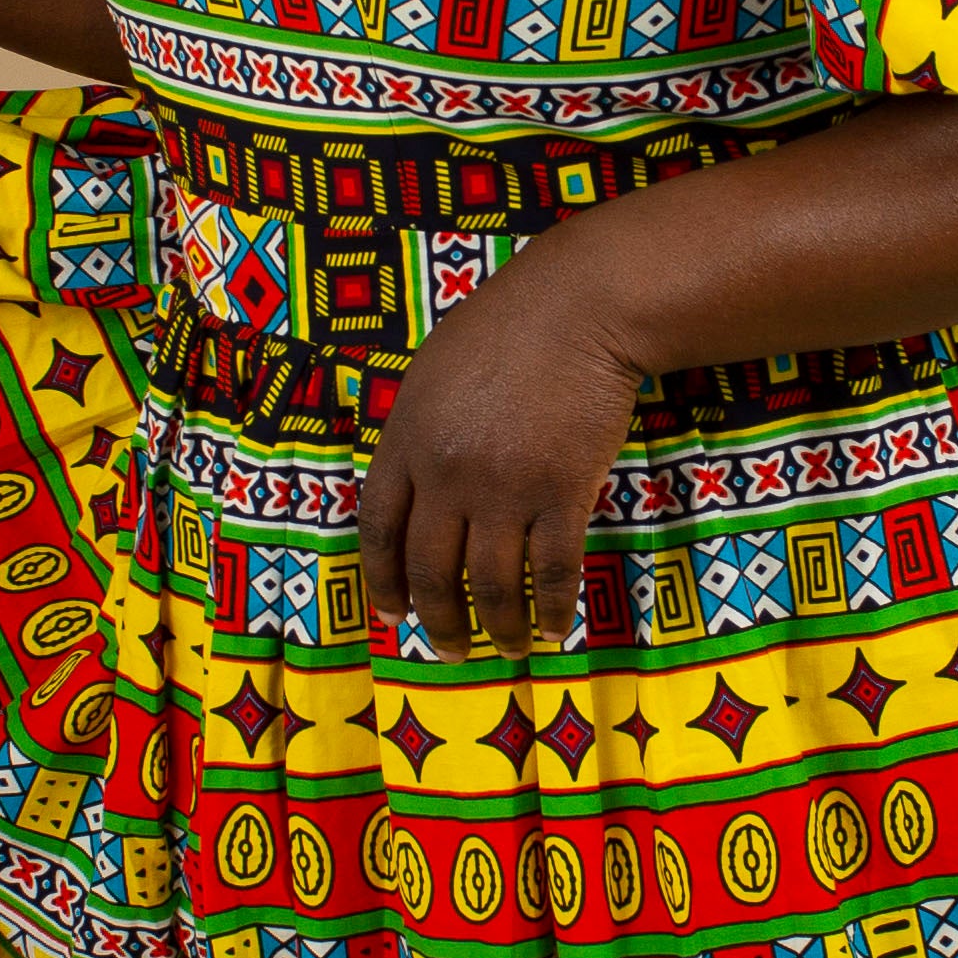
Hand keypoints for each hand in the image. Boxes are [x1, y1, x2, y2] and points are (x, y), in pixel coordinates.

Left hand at [359, 242, 645, 662]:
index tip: (392, 615)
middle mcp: (446, 475)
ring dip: (499, 628)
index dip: (384, 581)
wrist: (579, 307)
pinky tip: (555, 627)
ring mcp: (504, 488)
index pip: (378, 530)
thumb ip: (417, 434)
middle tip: (451, 650)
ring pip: (492, 585)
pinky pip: (553, 570)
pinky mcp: (561, 493)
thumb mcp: (432, 374)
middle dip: (439, 622)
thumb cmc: (506, 327)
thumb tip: (415, 492)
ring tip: (509, 649)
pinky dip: (554, 608)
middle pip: (432, 571)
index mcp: (405, 441)